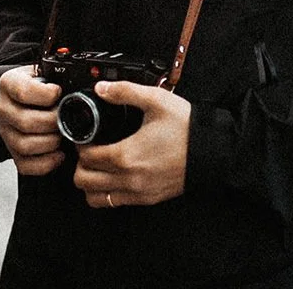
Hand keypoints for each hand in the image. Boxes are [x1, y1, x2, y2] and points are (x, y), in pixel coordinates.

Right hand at [0, 65, 64, 175]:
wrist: (28, 96)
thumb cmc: (40, 84)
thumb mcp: (45, 71)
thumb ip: (57, 76)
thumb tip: (77, 86)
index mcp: (9, 83)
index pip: (23, 91)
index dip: (46, 95)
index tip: (59, 93)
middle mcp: (3, 108)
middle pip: (25, 121)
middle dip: (52, 122)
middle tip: (65, 117)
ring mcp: (5, 131)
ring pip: (24, 144)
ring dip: (50, 142)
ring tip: (62, 135)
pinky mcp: (11, 151)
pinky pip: (25, 165)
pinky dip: (46, 163)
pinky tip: (58, 154)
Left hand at [73, 81, 190, 207]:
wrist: (212, 151)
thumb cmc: (186, 127)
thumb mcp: (156, 101)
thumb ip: (125, 92)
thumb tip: (102, 88)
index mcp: (126, 155)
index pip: (86, 158)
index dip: (80, 145)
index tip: (85, 137)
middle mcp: (129, 179)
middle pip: (84, 181)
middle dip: (80, 164)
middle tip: (89, 150)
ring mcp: (138, 193)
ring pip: (95, 199)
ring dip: (90, 182)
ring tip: (98, 165)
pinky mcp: (147, 199)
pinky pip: (114, 203)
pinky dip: (106, 192)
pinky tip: (114, 175)